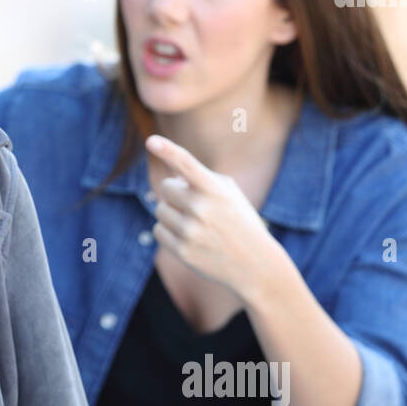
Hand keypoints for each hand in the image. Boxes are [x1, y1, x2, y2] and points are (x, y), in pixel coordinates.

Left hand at [145, 134, 282, 300]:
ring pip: (159, 211)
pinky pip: (158, 231)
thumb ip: (201, 179)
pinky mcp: (182, 251)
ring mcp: (191, 231)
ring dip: (171, 213)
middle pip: (165, 188)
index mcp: (215, 189)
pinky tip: (188, 237)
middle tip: (193, 204)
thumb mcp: (229, 194)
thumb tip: (170, 176)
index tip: (151, 140)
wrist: (255, 264)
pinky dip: (168, 232)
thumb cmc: (240, 222)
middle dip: (175, 193)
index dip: (168, 150)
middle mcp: (202, 208)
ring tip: (195, 224)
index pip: (187, 164)